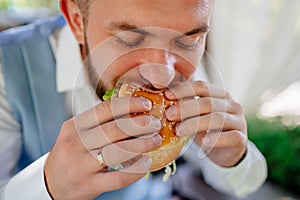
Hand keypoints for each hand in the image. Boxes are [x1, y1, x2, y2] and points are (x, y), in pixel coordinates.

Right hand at [44, 96, 161, 198]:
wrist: (52, 183)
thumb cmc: (72, 153)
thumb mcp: (78, 134)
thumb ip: (99, 123)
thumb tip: (134, 111)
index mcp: (74, 126)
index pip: (105, 110)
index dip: (129, 104)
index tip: (147, 104)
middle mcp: (75, 144)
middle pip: (114, 130)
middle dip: (140, 125)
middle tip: (156, 123)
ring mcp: (81, 166)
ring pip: (118, 152)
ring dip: (142, 145)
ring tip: (156, 140)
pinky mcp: (89, 185)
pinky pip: (119, 178)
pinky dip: (136, 170)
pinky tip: (147, 163)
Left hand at [165, 81, 246, 166]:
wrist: (226, 151)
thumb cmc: (206, 129)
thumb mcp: (195, 116)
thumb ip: (185, 106)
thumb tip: (162, 98)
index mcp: (219, 94)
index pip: (201, 86)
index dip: (183, 89)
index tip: (167, 95)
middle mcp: (231, 104)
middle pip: (207, 102)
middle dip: (186, 108)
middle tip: (168, 115)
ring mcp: (238, 121)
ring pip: (217, 118)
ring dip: (195, 124)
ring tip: (178, 131)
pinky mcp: (241, 138)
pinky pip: (231, 136)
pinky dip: (216, 138)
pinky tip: (203, 142)